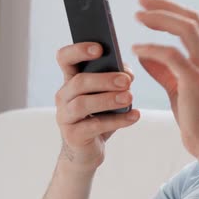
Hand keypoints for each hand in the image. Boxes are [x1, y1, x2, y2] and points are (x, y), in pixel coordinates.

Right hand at [55, 42, 139, 172]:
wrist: (88, 150)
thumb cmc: (100, 115)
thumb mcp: (108, 94)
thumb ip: (116, 78)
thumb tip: (127, 74)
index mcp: (71, 79)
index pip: (65, 58)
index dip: (79, 50)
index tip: (99, 48)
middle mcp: (64, 95)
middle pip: (79, 81)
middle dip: (104, 79)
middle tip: (126, 81)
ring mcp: (65, 116)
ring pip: (83, 104)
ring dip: (108, 99)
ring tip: (130, 98)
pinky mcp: (73, 136)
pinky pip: (94, 126)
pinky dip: (117, 120)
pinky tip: (134, 116)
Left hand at [132, 0, 198, 156]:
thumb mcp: (180, 90)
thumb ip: (164, 71)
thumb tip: (144, 54)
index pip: (196, 24)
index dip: (172, 11)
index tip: (151, 6)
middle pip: (191, 20)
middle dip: (165, 6)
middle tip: (141, 1)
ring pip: (186, 29)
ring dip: (160, 19)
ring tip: (138, 16)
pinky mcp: (197, 81)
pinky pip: (171, 55)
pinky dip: (152, 48)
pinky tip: (137, 49)